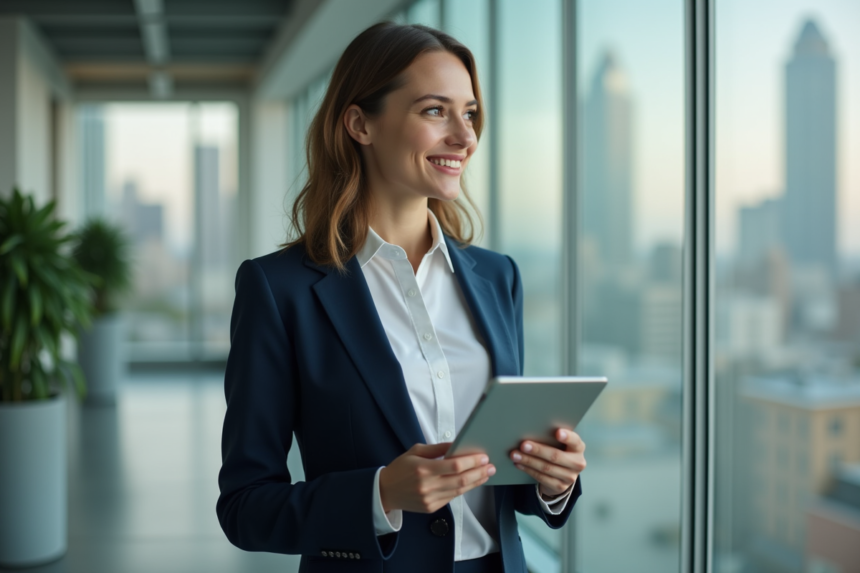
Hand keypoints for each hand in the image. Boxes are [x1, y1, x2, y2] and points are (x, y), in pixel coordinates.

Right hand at [379, 442, 494, 513]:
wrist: (385, 492)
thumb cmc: (400, 468)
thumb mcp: (415, 451)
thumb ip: (438, 449)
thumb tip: (457, 445)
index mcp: (423, 468)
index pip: (454, 465)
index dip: (471, 461)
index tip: (483, 457)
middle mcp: (427, 485)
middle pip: (460, 480)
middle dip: (479, 472)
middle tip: (491, 467)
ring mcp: (430, 499)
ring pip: (459, 490)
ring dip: (475, 482)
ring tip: (486, 474)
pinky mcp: (431, 508)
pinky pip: (451, 497)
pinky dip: (463, 489)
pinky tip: (471, 482)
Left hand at [510, 429, 585, 497]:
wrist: (562, 475)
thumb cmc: (559, 452)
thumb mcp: (561, 444)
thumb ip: (552, 438)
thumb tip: (531, 430)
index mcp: (578, 448)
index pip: (575, 441)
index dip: (567, 437)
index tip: (557, 432)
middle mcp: (577, 463)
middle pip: (556, 456)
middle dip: (538, 450)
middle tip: (523, 445)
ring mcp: (570, 477)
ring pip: (546, 468)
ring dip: (528, 461)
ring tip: (515, 454)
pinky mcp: (560, 486)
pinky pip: (541, 478)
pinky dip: (528, 470)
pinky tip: (519, 464)